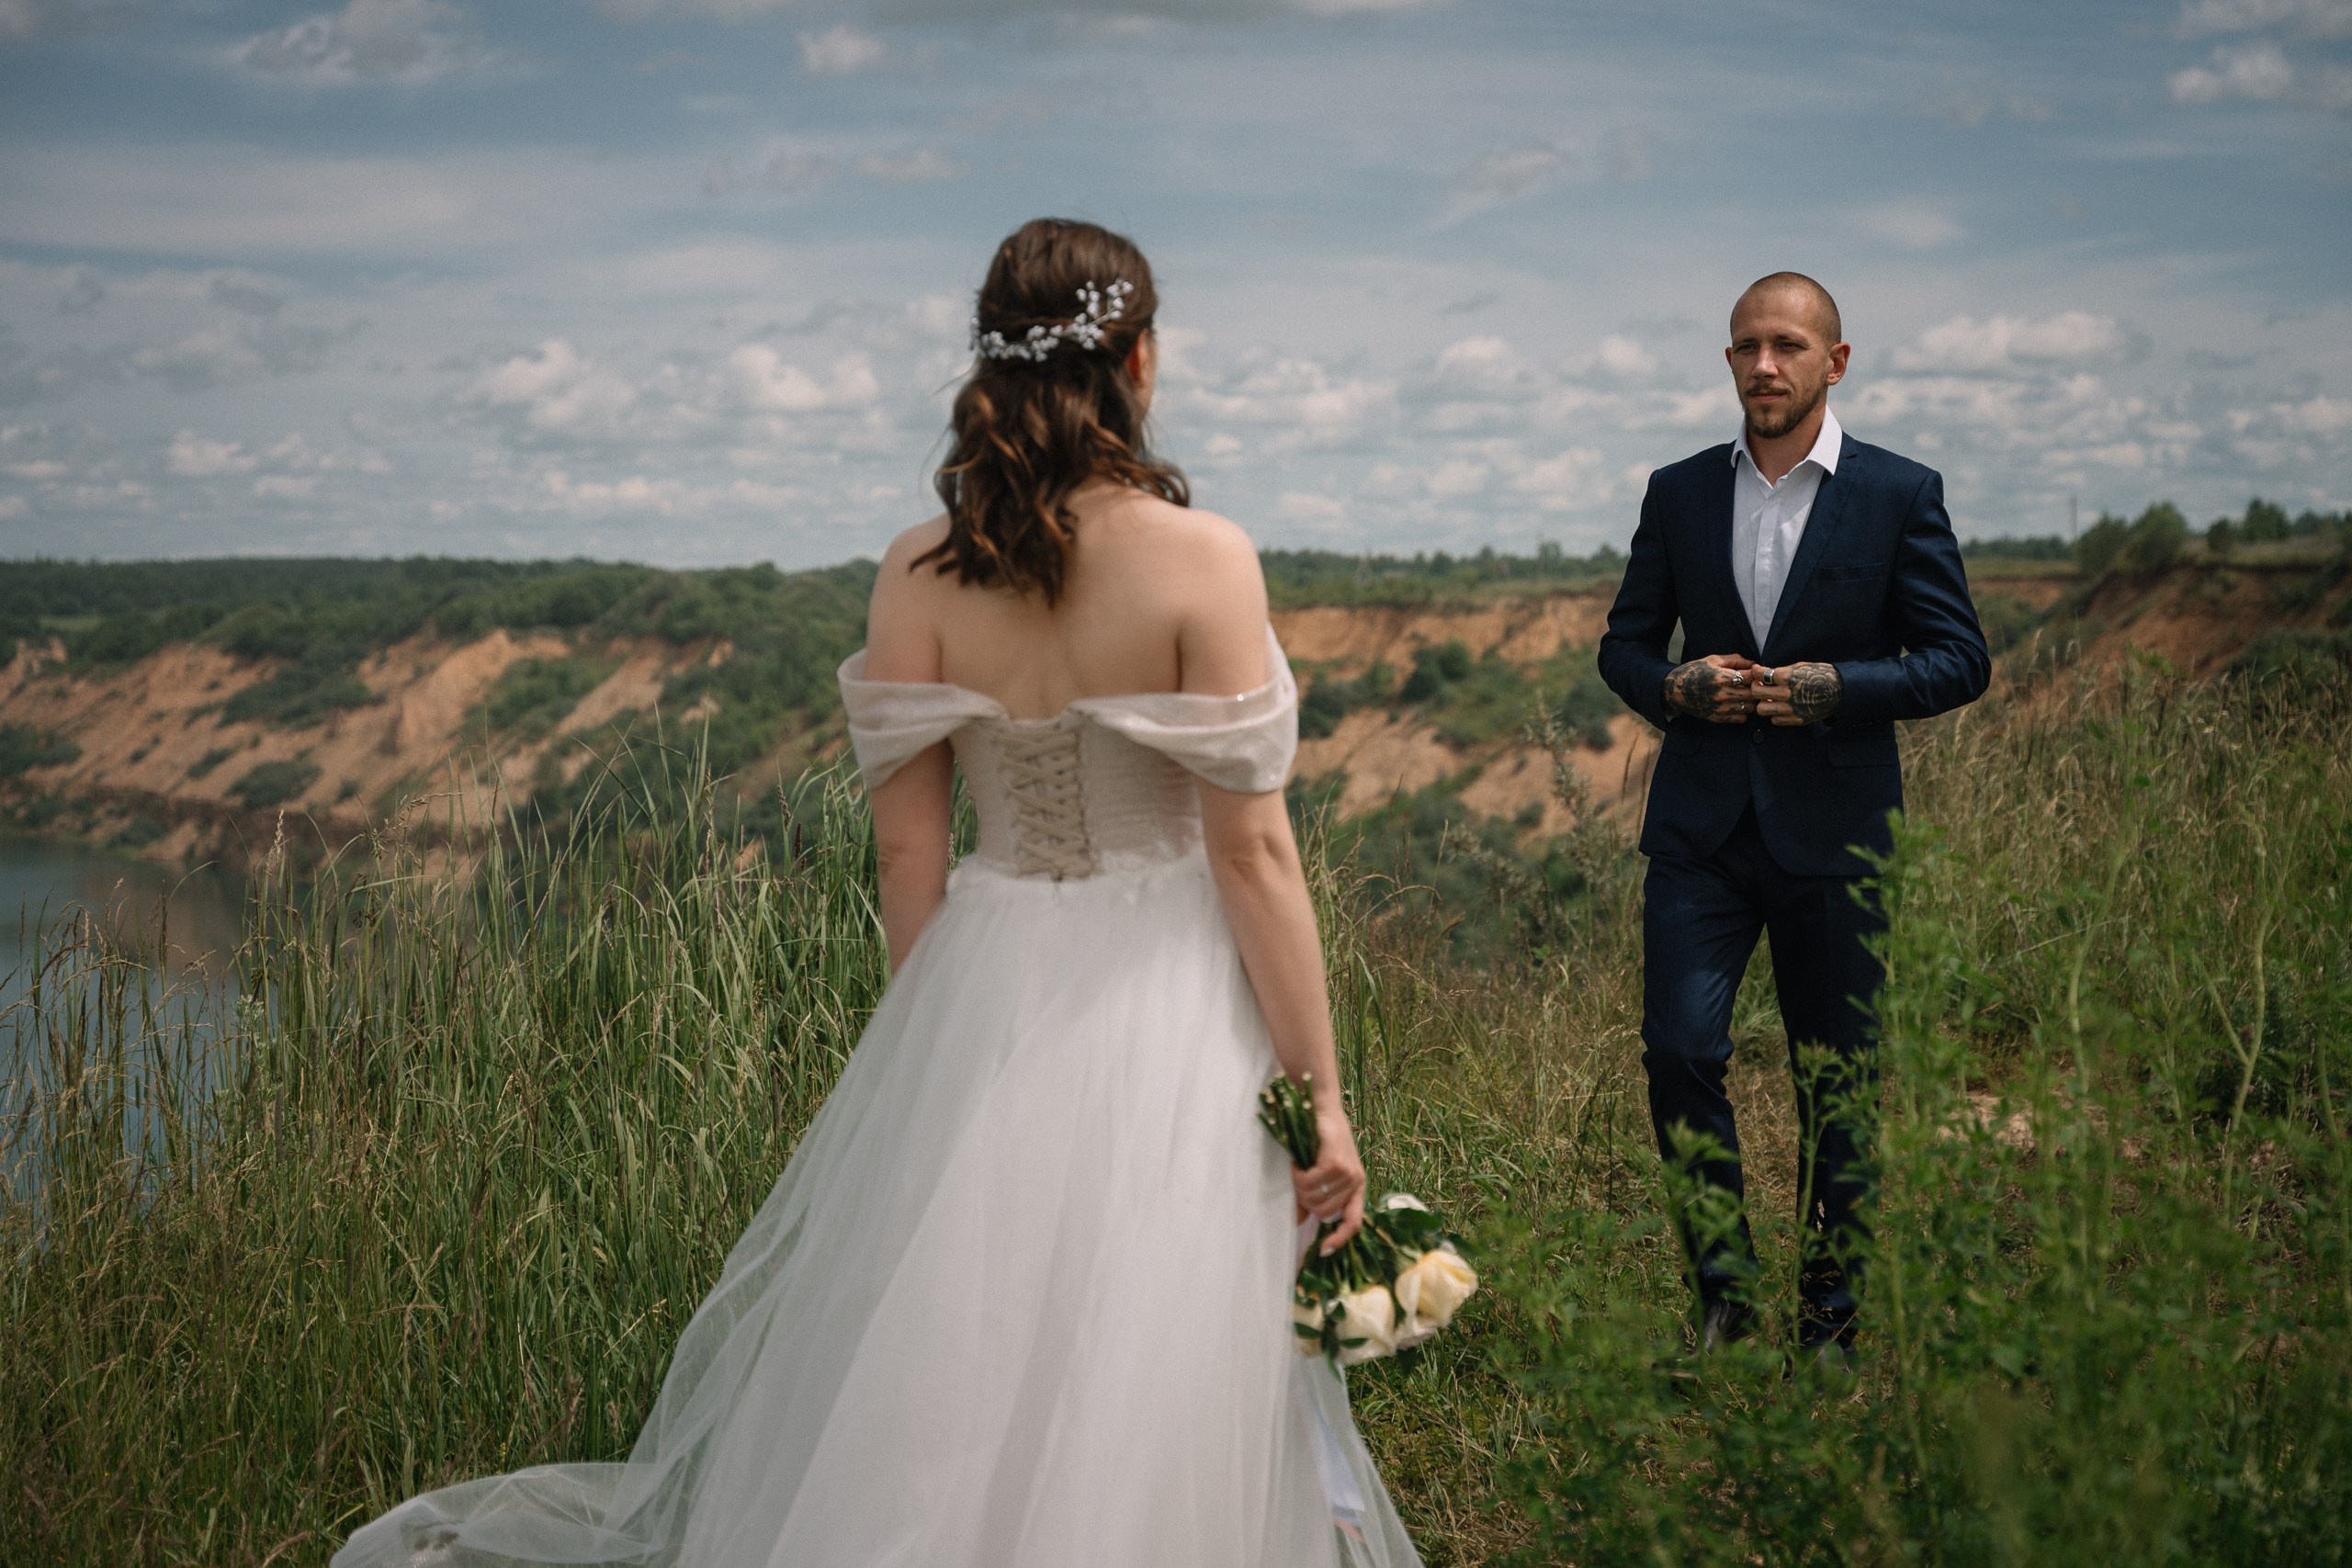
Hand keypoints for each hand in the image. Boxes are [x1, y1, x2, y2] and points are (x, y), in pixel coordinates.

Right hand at [1294, 1106, 1365, 1251]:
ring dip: (1300, 1187)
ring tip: (1298, 1170)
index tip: (1323, 1251)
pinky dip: (1299, 1176)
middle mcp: (1356, 1182)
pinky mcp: (1337, 1163)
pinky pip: (1311, 1183)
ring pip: (1315, 1199)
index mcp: (1356, 1187)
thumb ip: (1315, 1196)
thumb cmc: (1320, 1139)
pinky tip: (1298, 1164)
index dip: (1339, 1239)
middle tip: (1298, 1183)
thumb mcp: (1320, 1172)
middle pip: (1324, 1213)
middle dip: (1305, 1202)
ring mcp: (1349, 1173)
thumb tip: (1300, 1221)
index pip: (1354, 1222)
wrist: (1322, 1108)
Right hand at [1663, 653, 1762, 724]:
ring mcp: (1719, 708)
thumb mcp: (1714, 660)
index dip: (1757, 674)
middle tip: (1756, 684)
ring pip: (1750, 707)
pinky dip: (1744, 712)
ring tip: (1748, 694)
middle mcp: (1721, 694)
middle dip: (1757, 688)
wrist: (1675, 690)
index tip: (1756, 673)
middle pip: (1753, 693)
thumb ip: (1736, 660)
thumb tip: (1755, 664)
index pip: (1751, 677)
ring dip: (1752, 701)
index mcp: (1721, 677)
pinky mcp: (1717, 718)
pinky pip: (1741, 718)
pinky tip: (1739, 704)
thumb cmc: (1695, 671)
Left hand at [1752, 663, 1842, 725]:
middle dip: (1756, 687)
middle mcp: (1787, 693)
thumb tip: (1759, 671)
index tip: (1758, 671)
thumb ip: (1779, 670)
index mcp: (1787, 677)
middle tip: (1761, 685)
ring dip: (1764, 703)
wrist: (1840, 691)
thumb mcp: (1800, 667)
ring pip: (1762, 709)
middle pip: (1756, 693)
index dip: (1756, 672)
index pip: (1760, 675)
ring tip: (1771, 698)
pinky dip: (1775, 714)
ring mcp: (1790, 708)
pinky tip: (1781, 707)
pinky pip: (1774, 720)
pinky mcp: (1795, 720)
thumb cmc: (1820, 675)